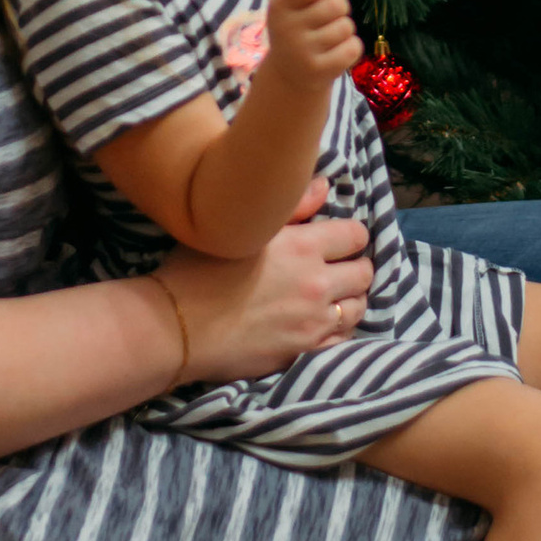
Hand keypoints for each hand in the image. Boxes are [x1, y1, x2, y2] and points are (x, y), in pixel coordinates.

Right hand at [160, 199, 375, 383]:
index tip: (340, 240)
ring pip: (359, 308)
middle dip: (355, 266)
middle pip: (364, 272)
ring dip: (350, 299)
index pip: (356, 235)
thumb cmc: (198, 269)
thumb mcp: (240, 227)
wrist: (176, 327)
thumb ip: (291, 205)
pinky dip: (340, 331)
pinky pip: (343, 342)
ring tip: (333, 297)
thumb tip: (326, 187)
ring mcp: (313, 322)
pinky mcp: (303, 352)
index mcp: (302, 245)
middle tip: (338, 268)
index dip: (351, 236)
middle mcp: (316, 283)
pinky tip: (323, 326)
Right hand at [261, 0, 362, 90]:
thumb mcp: (296, 5)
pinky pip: (353, 48)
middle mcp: (286, 28)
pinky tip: (337, 51)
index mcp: (279, 6)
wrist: (289, 75)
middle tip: (332, 16)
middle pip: (337, 4)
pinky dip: (351, 47)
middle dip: (341, 7)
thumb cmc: (298, 30)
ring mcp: (301, 52)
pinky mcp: (318, 71)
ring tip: (331, 36)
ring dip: (345, 29)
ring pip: (346, 27)